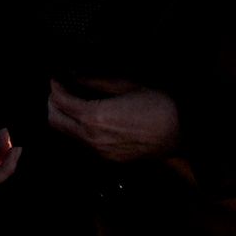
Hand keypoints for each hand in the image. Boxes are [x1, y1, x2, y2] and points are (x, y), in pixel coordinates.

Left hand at [46, 80, 179, 162]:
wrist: (183, 132)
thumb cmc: (159, 105)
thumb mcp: (126, 85)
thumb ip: (96, 81)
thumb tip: (76, 76)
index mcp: (95, 116)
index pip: (61, 101)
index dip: (55, 87)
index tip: (56, 79)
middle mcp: (92, 137)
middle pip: (56, 121)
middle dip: (53, 104)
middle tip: (59, 90)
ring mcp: (99, 151)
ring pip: (67, 135)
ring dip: (63, 118)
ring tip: (71, 102)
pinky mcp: (108, 159)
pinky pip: (82, 144)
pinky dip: (77, 130)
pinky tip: (87, 118)